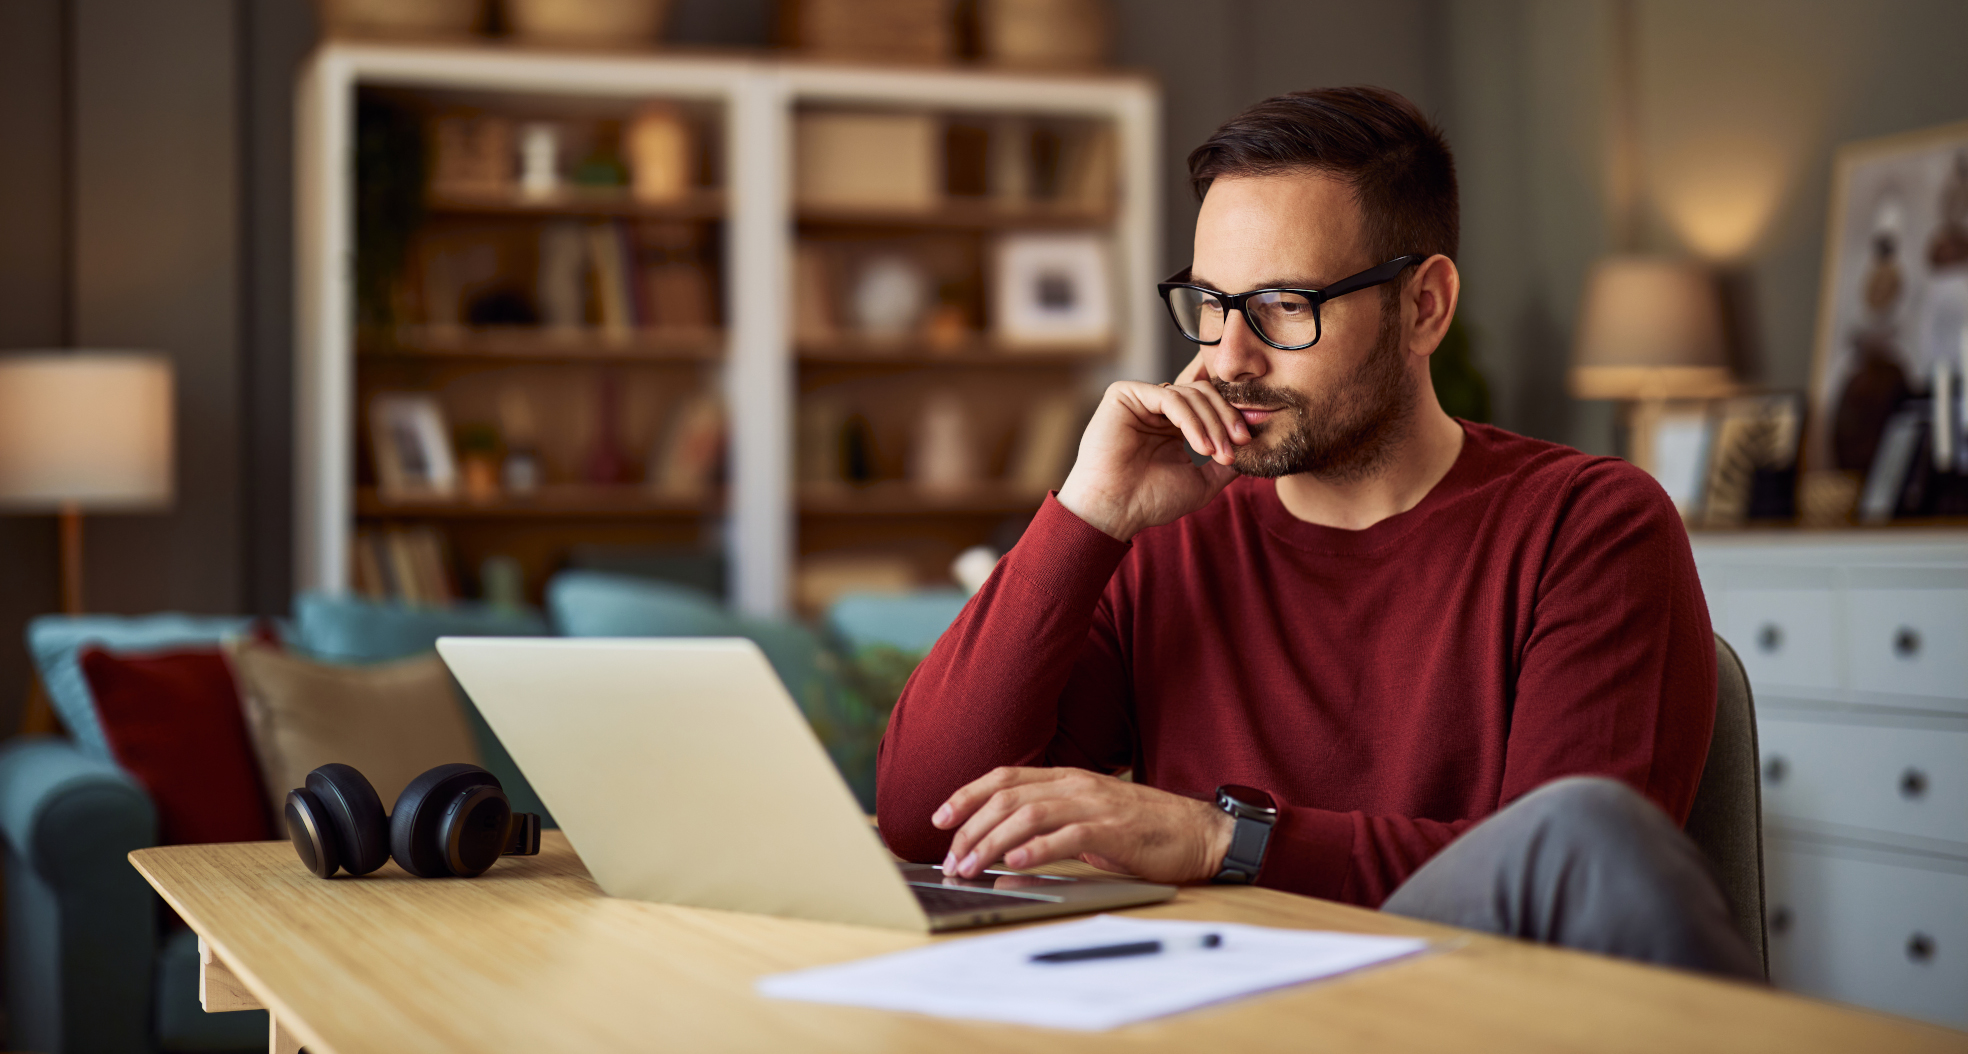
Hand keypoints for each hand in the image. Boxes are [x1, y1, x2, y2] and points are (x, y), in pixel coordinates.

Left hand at [930, 766, 1233, 883]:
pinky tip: (1016, 864)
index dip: (967, 794)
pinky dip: (1037, 849)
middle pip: (1007, 797)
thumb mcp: (1089, 817)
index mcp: (1067, 778)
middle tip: (950, 857)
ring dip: (992, 842)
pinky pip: (1068, 836)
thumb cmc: (1144, 829)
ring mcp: (1095, 805)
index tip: (938, 818)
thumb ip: (1052, 823)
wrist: (1199, 833)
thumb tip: (1006, 847)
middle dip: (970, 827)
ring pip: (1028, 815)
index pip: (1005, 777)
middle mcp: (1076, 785)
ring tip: (970, 866)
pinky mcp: (1114, 830)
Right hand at [1055, 357, 1245, 541]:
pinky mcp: (1124, 395)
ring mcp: (1140, 399)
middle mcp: (1156, 408)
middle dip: (1225, 417)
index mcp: (1171, 424)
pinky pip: (1169, 396)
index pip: (1208, 404)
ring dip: (1210, 423)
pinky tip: (1200, 446)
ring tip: (1217, 452)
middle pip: (1203, 393)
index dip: (1230, 418)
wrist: (1115, 510)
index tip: (1247, 442)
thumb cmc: (1150, 501)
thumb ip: (1224, 465)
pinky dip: (1190, 420)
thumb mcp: (1200, 482)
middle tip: (1238, 443)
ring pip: (1189, 394)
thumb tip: (1252, 452)